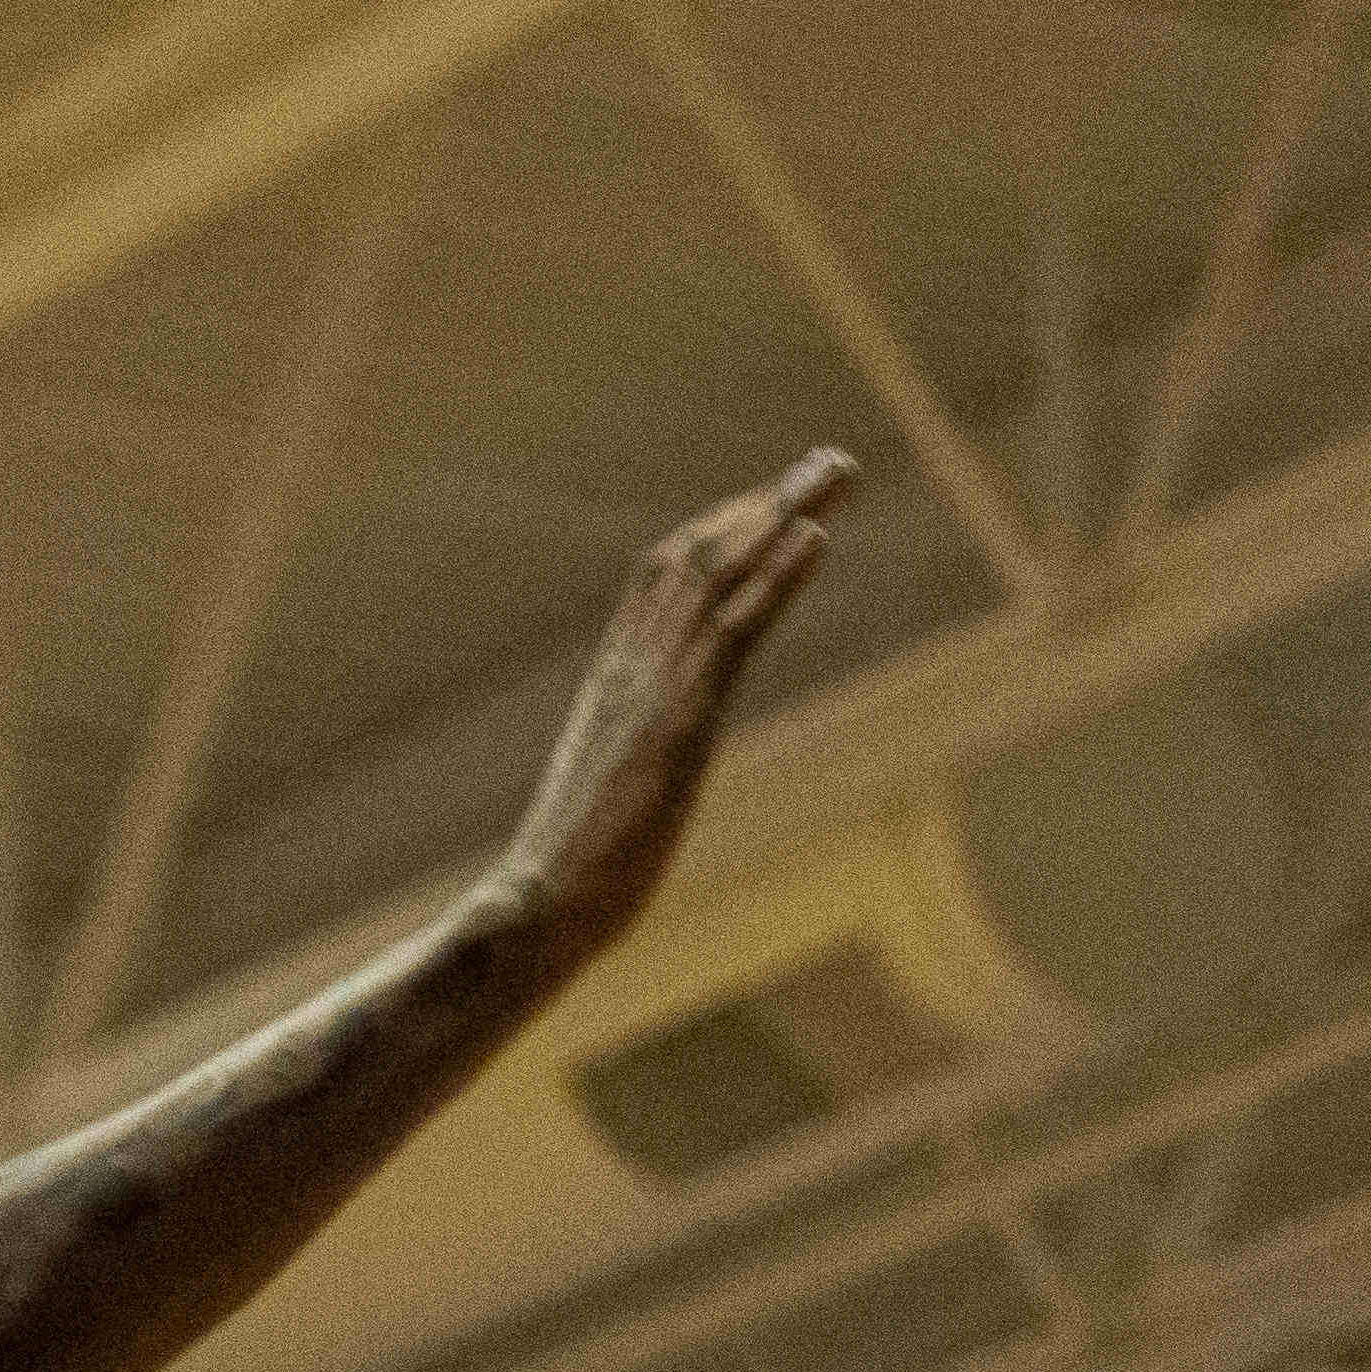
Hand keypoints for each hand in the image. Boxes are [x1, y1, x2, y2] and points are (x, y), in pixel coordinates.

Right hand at [501, 448, 852, 927]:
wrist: (535, 910)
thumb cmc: (557, 888)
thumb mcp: (602, 815)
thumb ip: (624, 786)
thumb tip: (619, 817)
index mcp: (611, 688)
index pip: (662, 585)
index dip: (721, 533)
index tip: (773, 501)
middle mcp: (629, 670)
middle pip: (695, 559)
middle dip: (763, 504)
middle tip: (827, 461)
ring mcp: (652, 691)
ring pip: (717, 577)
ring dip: (782, 515)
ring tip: (835, 469)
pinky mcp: (679, 720)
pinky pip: (734, 630)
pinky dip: (776, 576)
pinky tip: (815, 534)